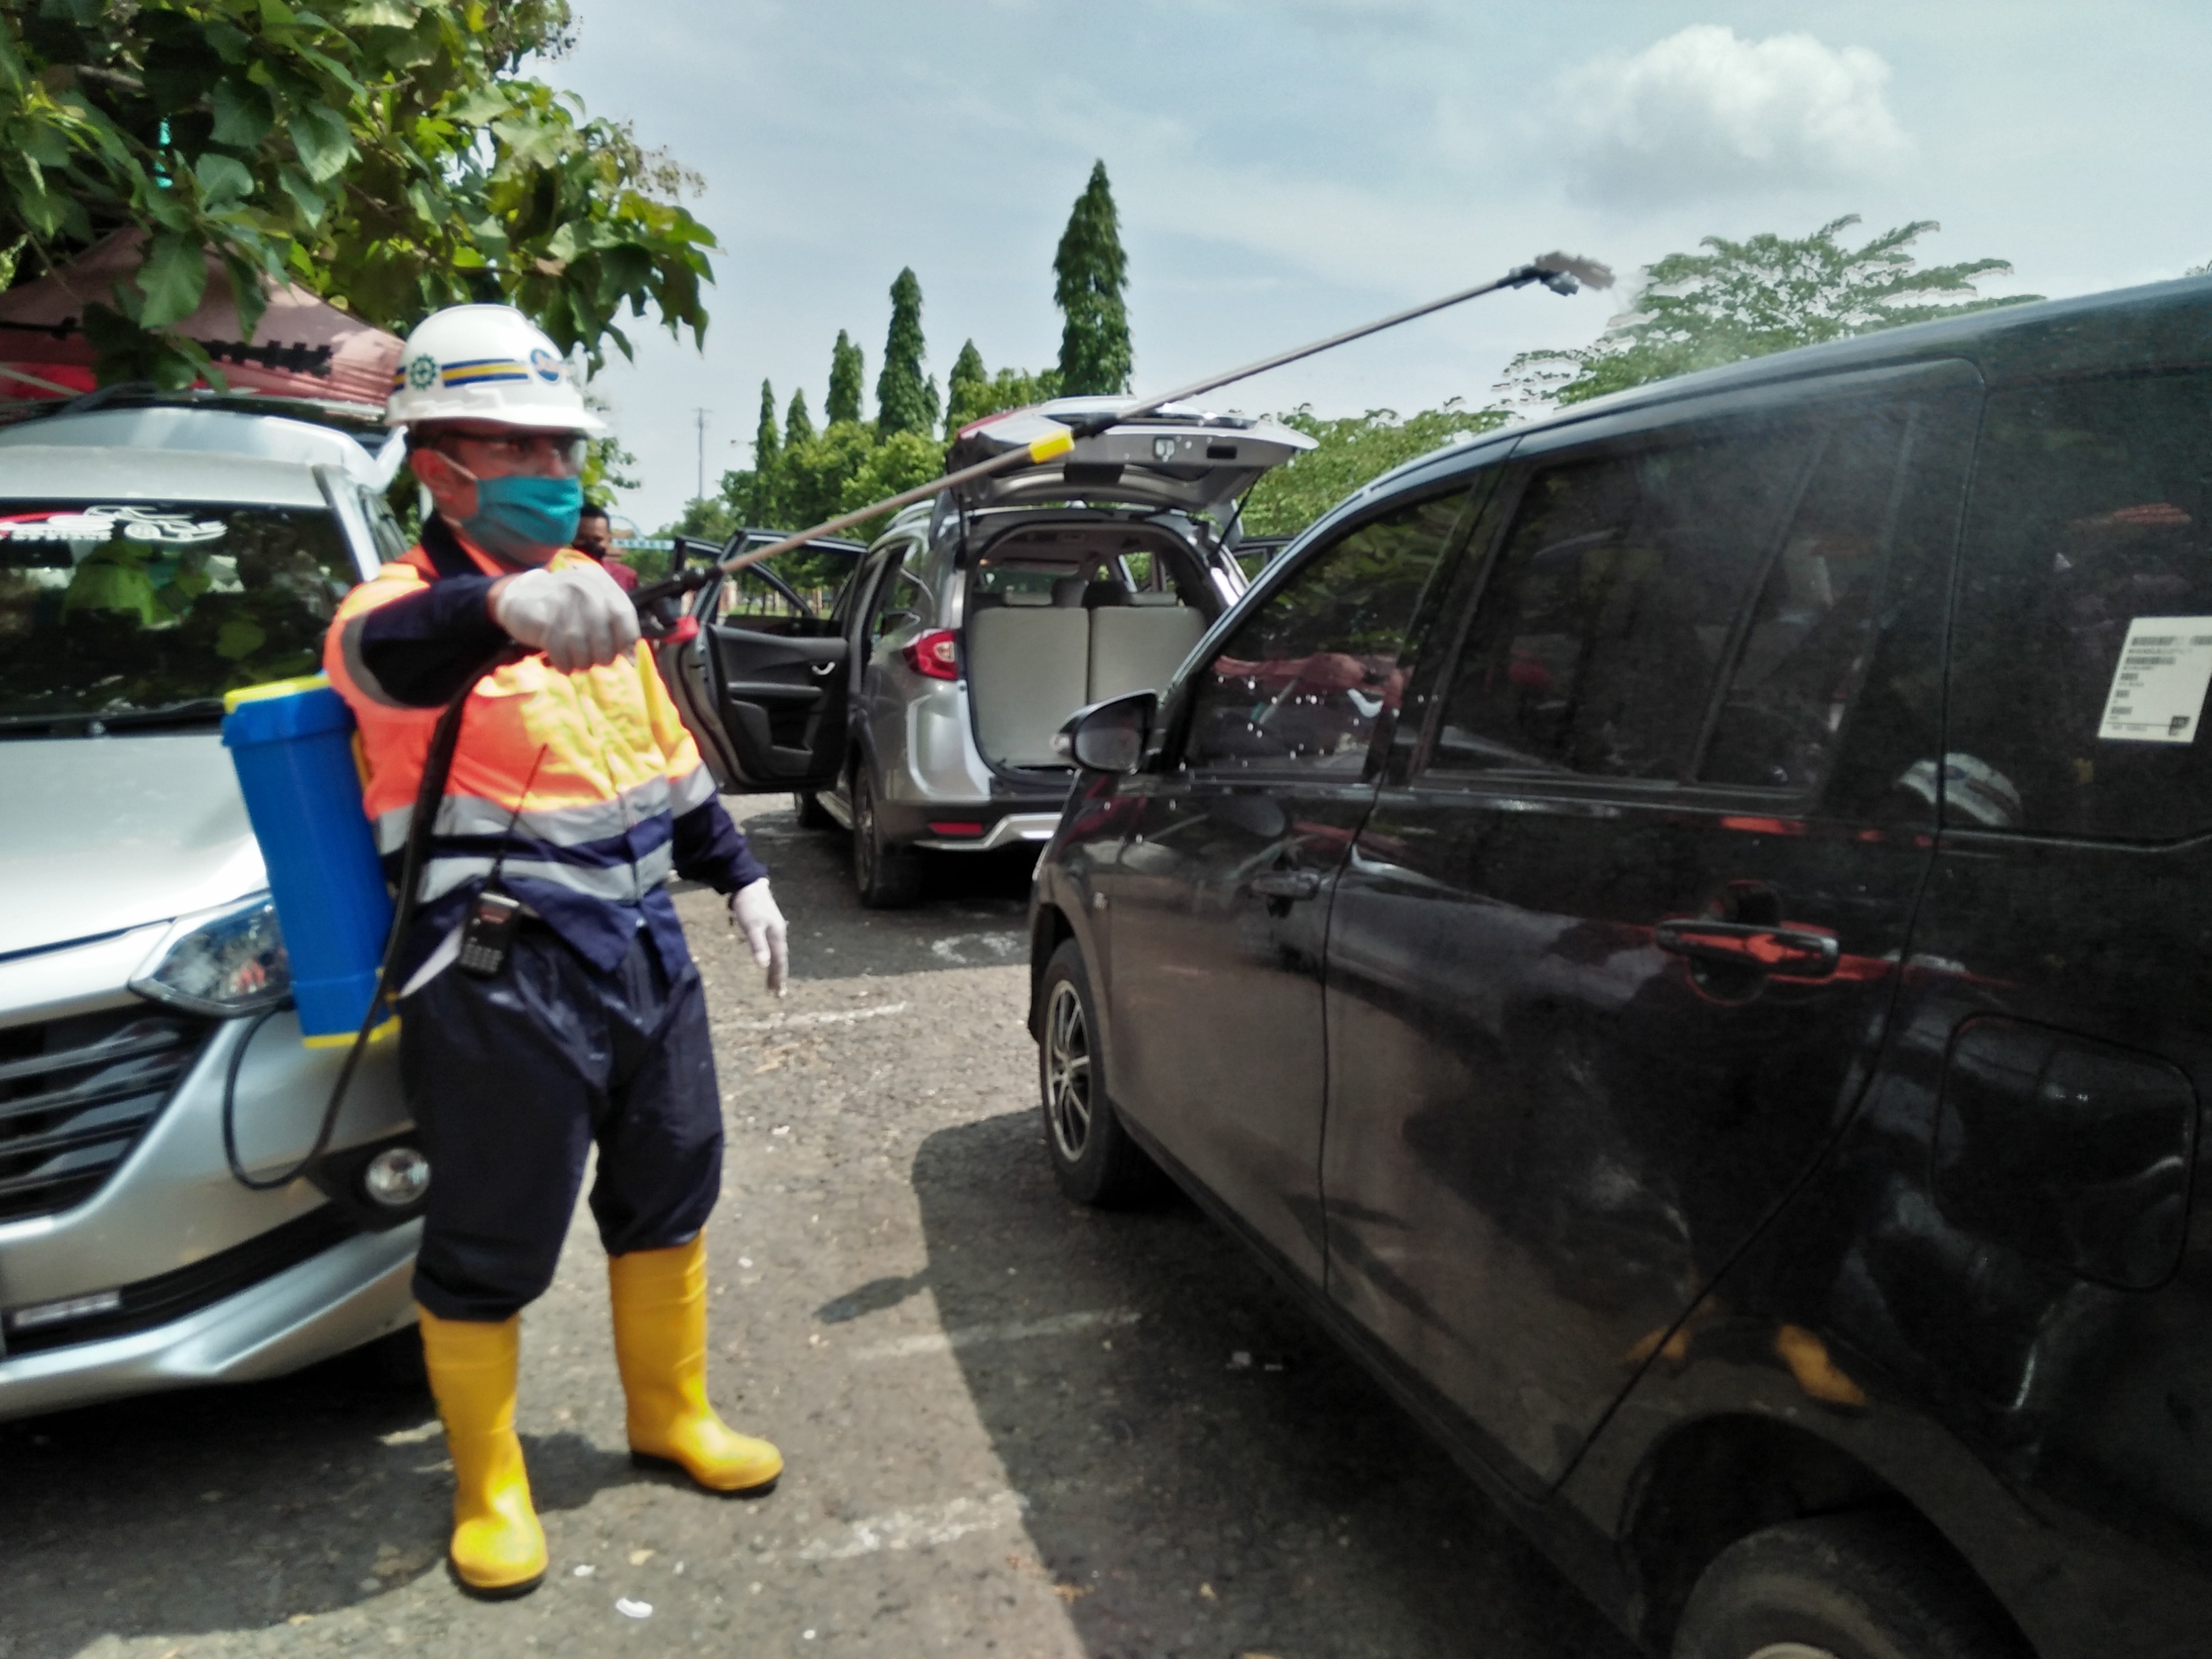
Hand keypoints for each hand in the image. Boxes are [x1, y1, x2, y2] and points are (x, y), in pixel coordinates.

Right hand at [491, 563, 639, 672]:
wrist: (521, 597)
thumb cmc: (565, 608)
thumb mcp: (593, 609)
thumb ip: (616, 629)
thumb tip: (632, 661)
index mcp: (599, 581)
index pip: (623, 612)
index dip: (626, 638)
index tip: (623, 655)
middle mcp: (581, 586)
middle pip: (602, 632)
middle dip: (603, 655)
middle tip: (596, 661)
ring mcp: (560, 599)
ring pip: (580, 643)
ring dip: (582, 661)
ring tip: (579, 663)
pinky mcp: (541, 614)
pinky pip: (558, 648)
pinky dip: (564, 663)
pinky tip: (564, 665)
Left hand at [729, 879, 788, 996]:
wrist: (748, 884)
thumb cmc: (749, 907)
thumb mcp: (752, 927)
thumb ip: (758, 946)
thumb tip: (763, 965)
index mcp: (777, 937)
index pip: (779, 962)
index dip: (778, 978)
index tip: (778, 993)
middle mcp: (779, 934)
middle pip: (780, 959)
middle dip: (778, 976)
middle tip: (777, 993)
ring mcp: (774, 929)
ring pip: (777, 953)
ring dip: (775, 968)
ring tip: (772, 981)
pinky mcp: (768, 925)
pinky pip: (772, 947)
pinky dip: (771, 957)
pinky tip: (768, 959)